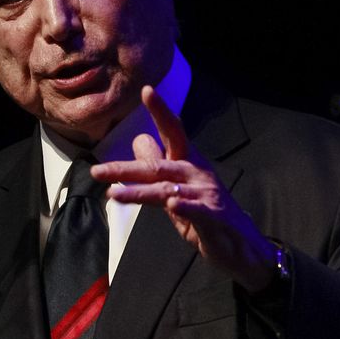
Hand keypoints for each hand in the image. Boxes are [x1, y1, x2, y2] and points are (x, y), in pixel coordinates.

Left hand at [90, 86, 277, 291]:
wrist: (242, 248)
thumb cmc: (207, 214)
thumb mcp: (177, 188)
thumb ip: (158, 167)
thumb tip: (139, 140)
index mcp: (189, 163)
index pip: (173, 132)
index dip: (161, 112)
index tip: (147, 90)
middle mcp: (198, 173)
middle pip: (158, 166)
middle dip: (126, 168)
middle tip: (96, 172)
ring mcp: (208, 194)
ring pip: (168, 189)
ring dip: (140, 192)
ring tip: (114, 194)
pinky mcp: (215, 217)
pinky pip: (197, 210)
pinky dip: (185, 206)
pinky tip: (172, 203)